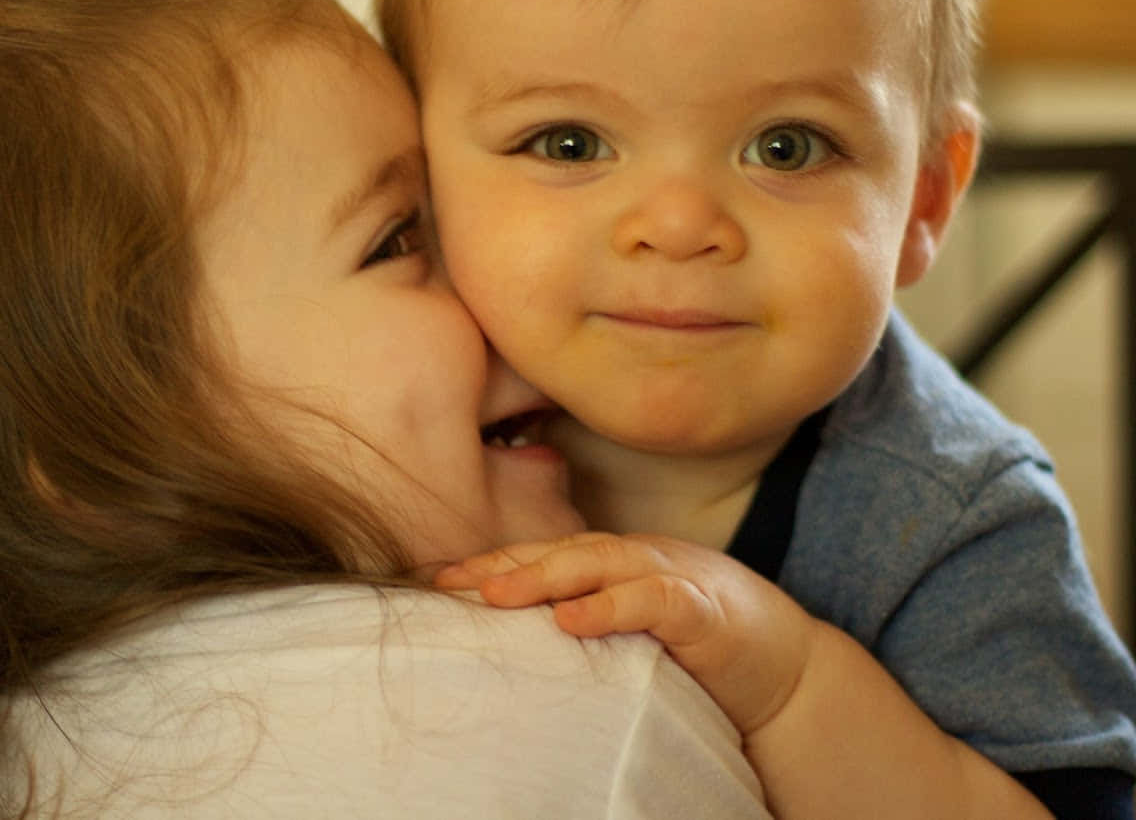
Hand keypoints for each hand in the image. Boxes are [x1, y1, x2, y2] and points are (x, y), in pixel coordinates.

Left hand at [436, 532, 822, 735]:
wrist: (785, 668)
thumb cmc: (696, 646)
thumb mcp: (628, 630)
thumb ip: (580, 621)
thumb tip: (509, 638)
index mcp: (609, 562)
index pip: (539, 556)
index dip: (488, 564)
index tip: (435, 581)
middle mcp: (632, 559)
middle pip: (557, 552)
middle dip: (500, 565)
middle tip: (449, 583)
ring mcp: (668, 576)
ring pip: (597, 564)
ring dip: (544, 576)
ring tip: (496, 595)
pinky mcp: (700, 609)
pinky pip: (651, 600)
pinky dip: (610, 606)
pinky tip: (573, 619)